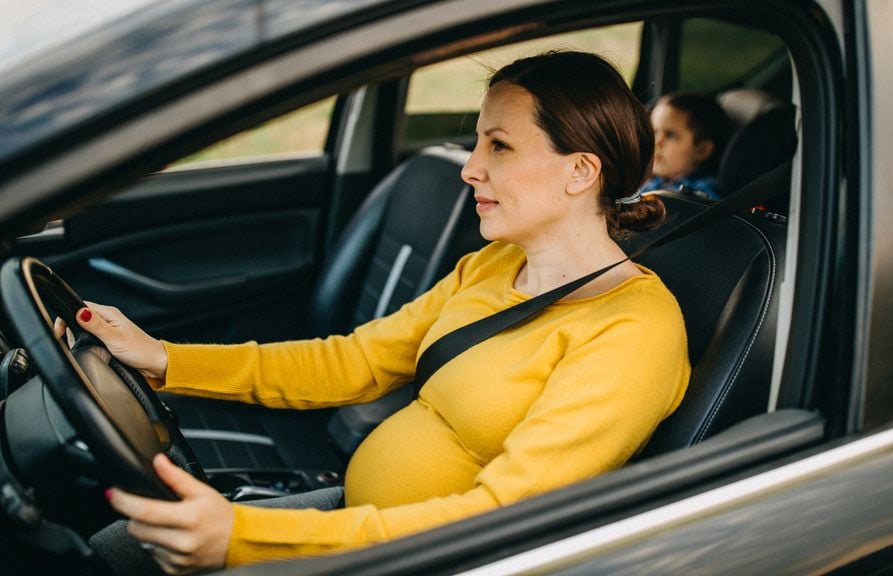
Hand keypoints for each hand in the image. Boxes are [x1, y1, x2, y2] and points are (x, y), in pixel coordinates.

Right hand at [54, 302, 167, 379]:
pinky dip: (86, 346)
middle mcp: (107, 320)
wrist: (155, 364)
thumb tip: (80, 312)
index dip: (66, 315)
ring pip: (83, 332)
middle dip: (71, 330)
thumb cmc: (140, 350)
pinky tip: (90, 352)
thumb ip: (96, 325)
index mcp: (108, 314)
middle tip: (72, 342)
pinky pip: (90, 341)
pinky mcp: (108, 342)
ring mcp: (107, 331)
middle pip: (78, 320)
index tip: (59, 330)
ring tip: (85, 348)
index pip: (80, 306)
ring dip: (79, 339)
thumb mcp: (114, 338)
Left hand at [107, 454, 233, 574]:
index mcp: (188, 519)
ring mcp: (177, 559)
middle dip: (137, 516)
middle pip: (137, 528)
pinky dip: (157, 545)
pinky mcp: (174, 570)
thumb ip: (176, 477)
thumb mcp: (202, 491)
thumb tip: (158, 462)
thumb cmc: (221, 516)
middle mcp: (182, 542)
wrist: (238, 543)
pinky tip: (173, 539)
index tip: (113, 493)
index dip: (124, 501)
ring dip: (148, 532)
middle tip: (152, 509)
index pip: (146, 511)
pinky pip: (153, 555)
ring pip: (143, 542)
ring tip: (168, 525)